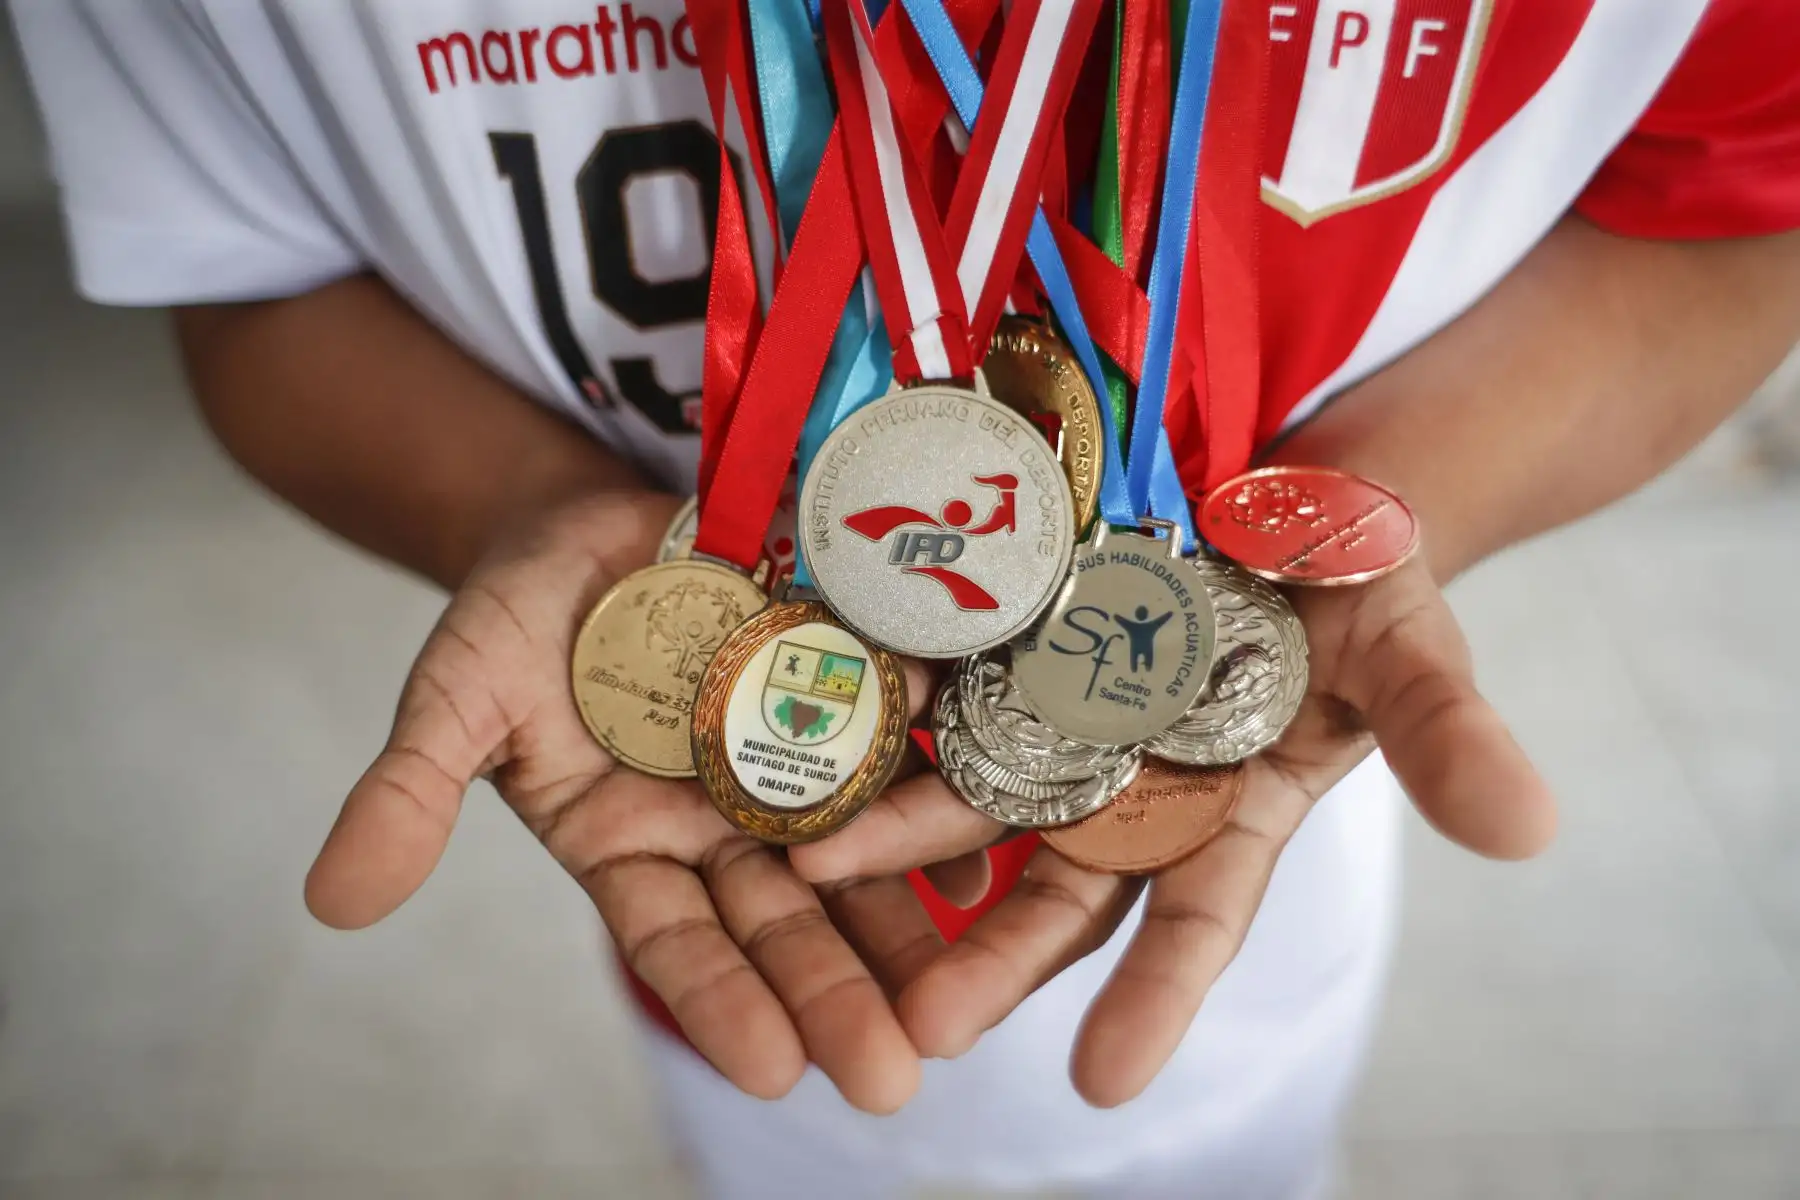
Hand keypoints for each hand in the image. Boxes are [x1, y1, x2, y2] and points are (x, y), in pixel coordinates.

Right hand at [303, 493, 936, 1112]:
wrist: (594, 526)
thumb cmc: (514, 619)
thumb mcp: (457, 694)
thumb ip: (411, 793)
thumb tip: (332, 904)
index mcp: (628, 849)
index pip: (677, 943)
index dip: (723, 1002)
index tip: (776, 1071)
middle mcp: (719, 828)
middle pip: (787, 924)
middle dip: (839, 995)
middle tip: (895, 1076)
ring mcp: (791, 766)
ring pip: (859, 860)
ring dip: (910, 928)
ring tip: (965, 1002)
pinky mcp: (845, 695)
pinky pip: (900, 752)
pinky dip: (940, 799)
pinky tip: (990, 854)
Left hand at [788, 554, 1556, 1106]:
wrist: (1294, 484)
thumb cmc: (1368, 580)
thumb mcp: (1414, 654)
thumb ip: (1448, 740)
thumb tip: (1530, 832)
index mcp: (1230, 811)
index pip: (1194, 922)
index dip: (1154, 999)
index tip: (1103, 1086)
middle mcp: (1132, 784)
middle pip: (1052, 887)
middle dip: (989, 958)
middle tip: (922, 1032)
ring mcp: (1063, 714)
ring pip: (972, 797)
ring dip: (898, 844)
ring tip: (812, 884)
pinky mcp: (1012, 640)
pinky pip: (940, 683)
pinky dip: (884, 714)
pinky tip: (814, 742)